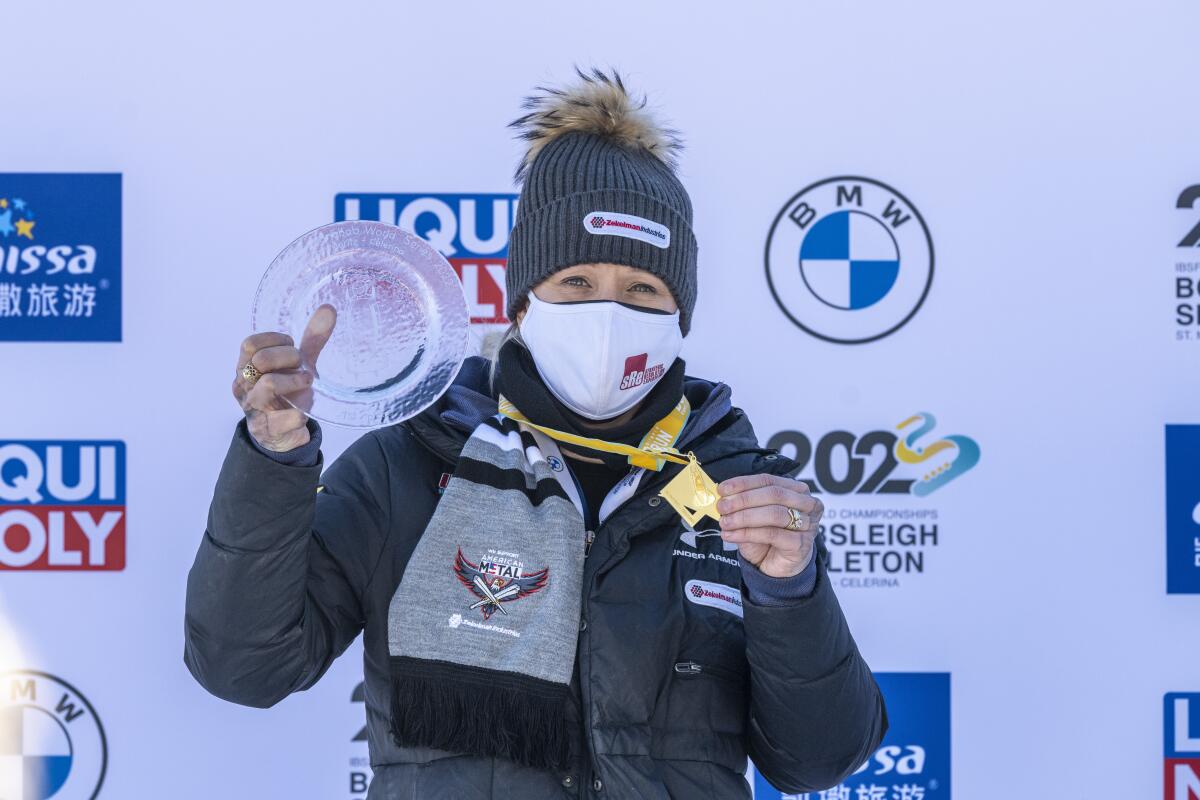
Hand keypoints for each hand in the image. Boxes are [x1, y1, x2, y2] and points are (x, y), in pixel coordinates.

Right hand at [232, 304, 335, 451]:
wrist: (282, 435)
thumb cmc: (287, 393)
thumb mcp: (297, 366)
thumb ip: (311, 340)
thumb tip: (329, 308)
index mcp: (245, 368)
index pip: (250, 344)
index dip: (275, 341)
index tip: (293, 346)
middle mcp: (244, 387)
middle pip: (260, 359)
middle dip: (288, 358)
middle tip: (303, 366)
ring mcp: (254, 410)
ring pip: (269, 384)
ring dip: (295, 381)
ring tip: (309, 383)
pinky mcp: (270, 431)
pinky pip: (288, 417)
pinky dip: (301, 412)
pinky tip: (305, 411)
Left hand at [715, 473, 822, 578]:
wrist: (777, 568)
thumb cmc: (767, 538)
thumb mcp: (753, 516)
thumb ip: (743, 504)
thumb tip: (723, 495)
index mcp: (797, 490)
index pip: (768, 480)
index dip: (744, 483)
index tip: (722, 489)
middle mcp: (807, 504)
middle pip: (774, 494)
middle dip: (743, 499)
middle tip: (722, 507)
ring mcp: (807, 524)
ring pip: (774, 513)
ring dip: (744, 517)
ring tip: (725, 522)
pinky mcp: (800, 544)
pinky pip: (772, 534)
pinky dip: (747, 533)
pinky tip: (731, 535)